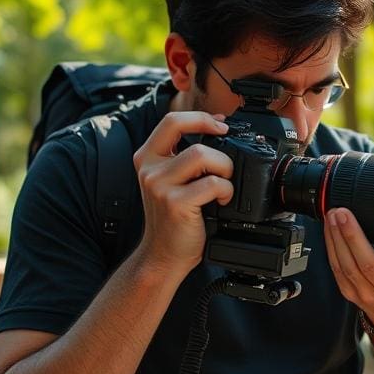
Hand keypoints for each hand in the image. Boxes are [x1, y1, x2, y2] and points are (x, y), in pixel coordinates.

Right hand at [133, 111, 233, 275]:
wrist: (163, 255)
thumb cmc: (173, 219)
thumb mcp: (172, 181)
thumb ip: (184, 157)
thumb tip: (218, 130)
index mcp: (147, 158)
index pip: (171, 120)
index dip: (200, 117)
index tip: (220, 125)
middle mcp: (149, 168)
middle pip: (186, 131)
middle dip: (212, 140)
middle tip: (225, 164)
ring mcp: (159, 185)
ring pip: (201, 155)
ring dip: (223, 168)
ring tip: (224, 185)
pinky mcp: (175, 203)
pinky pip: (211, 183)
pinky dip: (225, 190)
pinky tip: (222, 201)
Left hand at [323, 207, 373, 329]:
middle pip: (370, 265)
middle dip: (353, 237)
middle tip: (343, 213)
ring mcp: (368, 294)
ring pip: (348, 267)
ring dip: (337, 238)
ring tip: (333, 216)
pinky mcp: (349, 292)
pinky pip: (337, 268)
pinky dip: (331, 246)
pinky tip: (329, 228)